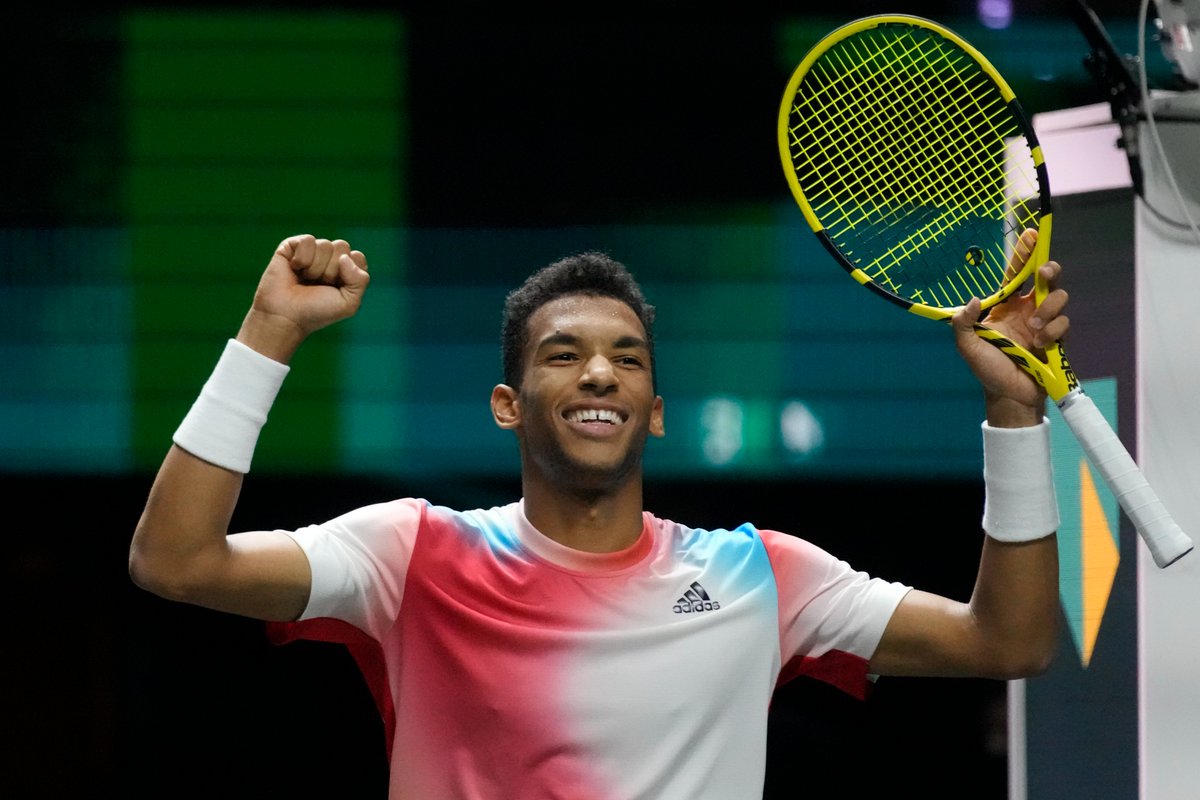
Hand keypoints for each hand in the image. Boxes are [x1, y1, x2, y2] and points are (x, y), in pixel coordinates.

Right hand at [238, 235, 370, 361]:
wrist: (286, 316)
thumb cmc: (317, 311)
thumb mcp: (349, 303)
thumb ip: (360, 280)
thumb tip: (345, 257)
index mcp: (346, 269)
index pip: (357, 257)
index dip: (348, 274)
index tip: (335, 289)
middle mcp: (329, 258)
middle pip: (342, 246)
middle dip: (331, 270)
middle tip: (318, 285)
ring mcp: (311, 251)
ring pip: (325, 244)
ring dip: (316, 268)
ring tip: (305, 279)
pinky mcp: (292, 246)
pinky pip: (308, 240)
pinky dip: (302, 258)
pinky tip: (295, 268)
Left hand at [951, 229, 1069, 424]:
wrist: (1009, 395)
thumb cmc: (987, 369)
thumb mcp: (967, 346)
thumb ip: (963, 323)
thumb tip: (973, 301)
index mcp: (1005, 305)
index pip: (1016, 274)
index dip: (1025, 254)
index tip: (1032, 234)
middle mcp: (1027, 309)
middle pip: (1047, 278)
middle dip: (1049, 270)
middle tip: (1043, 276)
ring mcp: (1044, 322)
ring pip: (1058, 298)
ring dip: (1047, 310)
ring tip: (1032, 330)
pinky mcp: (1057, 337)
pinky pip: (1064, 322)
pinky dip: (1053, 332)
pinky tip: (1040, 345)